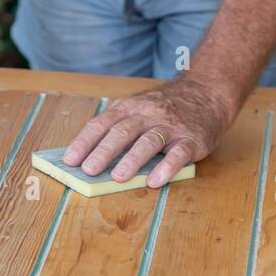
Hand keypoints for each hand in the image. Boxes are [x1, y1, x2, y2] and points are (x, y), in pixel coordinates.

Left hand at [61, 79, 234, 188]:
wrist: (206, 93)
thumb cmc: (164, 109)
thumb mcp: (137, 109)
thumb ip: (117, 129)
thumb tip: (89, 159)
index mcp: (129, 108)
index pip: (102, 124)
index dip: (85, 142)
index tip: (69, 160)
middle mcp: (148, 114)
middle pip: (123, 132)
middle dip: (103, 151)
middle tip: (88, 170)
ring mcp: (171, 126)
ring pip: (148, 141)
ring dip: (131, 160)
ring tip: (117, 177)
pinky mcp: (192, 139)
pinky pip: (178, 154)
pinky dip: (166, 168)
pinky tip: (154, 181)